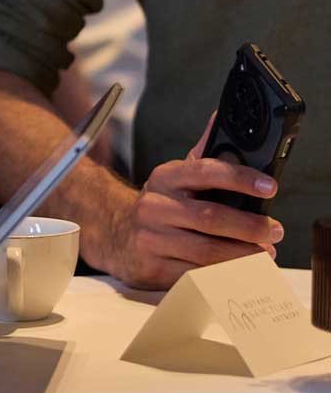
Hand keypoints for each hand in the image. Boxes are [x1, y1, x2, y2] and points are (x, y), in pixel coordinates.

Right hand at [100, 111, 281, 288]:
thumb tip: (222, 117)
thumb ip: (205, 152)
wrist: (117, 234)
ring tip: (264, 253)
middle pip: (211, 218)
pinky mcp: (154, 268)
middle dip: (250, 226)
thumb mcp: (178, 176)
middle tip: (274, 231)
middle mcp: (154, 207)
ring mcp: (152, 239)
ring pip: (207, 251)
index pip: (204, 172)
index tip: (270, 187)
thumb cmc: (162, 204)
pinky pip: (198, 274)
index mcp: (165, 178)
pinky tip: (240, 270)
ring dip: (244, 254)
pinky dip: (225, 274)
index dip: (240, 179)